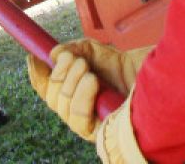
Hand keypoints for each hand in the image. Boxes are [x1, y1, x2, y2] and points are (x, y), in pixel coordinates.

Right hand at [27, 39, 150, 140]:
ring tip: (88, 71)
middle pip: (52, 98)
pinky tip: (93, 83)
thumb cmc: (126, 69)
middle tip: (77, 61)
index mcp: (74, 91)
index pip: (47, 89)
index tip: (33, 59)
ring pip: (61, 107)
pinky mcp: (97, 134)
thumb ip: (73, 50)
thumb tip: (54, 55)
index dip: (37, 76)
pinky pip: (77, 119)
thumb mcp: (95, 52)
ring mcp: (87, 123)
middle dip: (60, 74)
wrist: (152, 78)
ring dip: (71, 83)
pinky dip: (81, 97)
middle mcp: (78, 110)